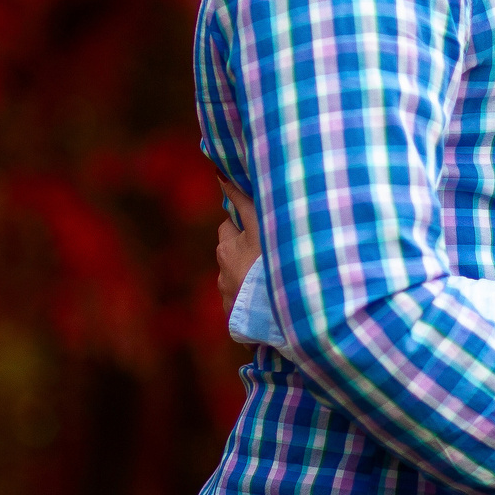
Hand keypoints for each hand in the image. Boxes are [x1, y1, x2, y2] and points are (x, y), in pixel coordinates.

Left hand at [214, 183, 261, 329]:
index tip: (256, 226)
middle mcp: (222, 275)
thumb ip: (242, 200)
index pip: (229, 228)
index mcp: (227, 251)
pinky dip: (252, 301)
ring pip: (237, 282)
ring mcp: (229, 299)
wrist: (275, 312)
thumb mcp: (259, 225)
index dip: (243, 224)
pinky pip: (244, 306)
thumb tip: (219, 173)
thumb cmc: (268, 262)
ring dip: (249, 279)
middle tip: (267, 253)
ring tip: (272, 281)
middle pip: (231, 256)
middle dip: (243, 253)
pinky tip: (269, 301)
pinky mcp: (236, 320)